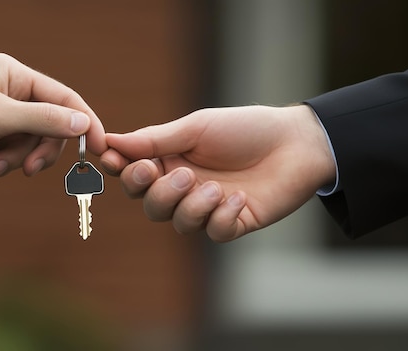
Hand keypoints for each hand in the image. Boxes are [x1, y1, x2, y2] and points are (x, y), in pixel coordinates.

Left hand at [0, 53, 105, 179]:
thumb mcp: (1, 115)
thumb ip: (45, 119)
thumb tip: (83, 122)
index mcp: (15, 76)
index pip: (64, 98)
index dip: (84, 122)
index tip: (99, 148)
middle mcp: (11, 95)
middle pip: (50, 126)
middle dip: (40, 149)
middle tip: (32, 169)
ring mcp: (1, 119)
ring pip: (32, 145)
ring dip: (16, 160)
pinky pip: (14, 156)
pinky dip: (3, 165)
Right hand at [100, 105, 335, 241]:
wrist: (296, 143)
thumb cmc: (244, 129)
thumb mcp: (196, 128)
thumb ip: (155, 140)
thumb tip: (111, 141)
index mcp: (170, 161)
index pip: (133, 174)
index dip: (121, 171)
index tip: (113, 161)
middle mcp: (184, 187)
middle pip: (150, 205)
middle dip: (160, 193)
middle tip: (184, 174)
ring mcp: (207, 208)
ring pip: (178, 223)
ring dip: (192, 207)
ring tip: (216, 189)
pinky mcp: (232, 223)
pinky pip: (212, 232)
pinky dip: (222, 217)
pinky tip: (240, 199)